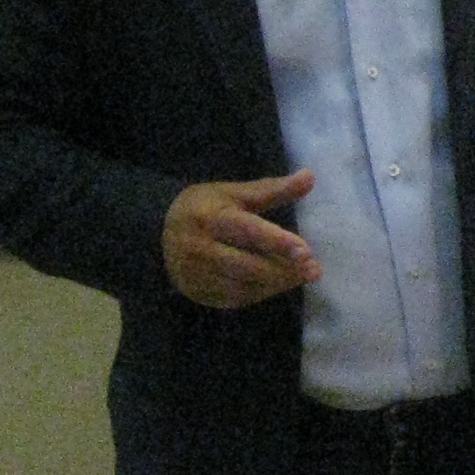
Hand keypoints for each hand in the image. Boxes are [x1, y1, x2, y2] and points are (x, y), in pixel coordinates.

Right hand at [163, 171, 319, 308]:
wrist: (160, 233)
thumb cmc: (206, 208)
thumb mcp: (234, 193)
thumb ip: (272, 189)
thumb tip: (310, 176)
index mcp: (209, 217)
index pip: (246, 231)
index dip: (277, 242)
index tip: (306, 250)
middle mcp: (199, 248)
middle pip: (248, 265)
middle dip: (284, 268)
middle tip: (314, 268)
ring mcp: (196, 274)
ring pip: (244, 286)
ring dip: (278, 283)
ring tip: (305, 275)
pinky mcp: (199, 293)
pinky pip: (237, 298)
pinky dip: (263, 292)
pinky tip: (281, 284)